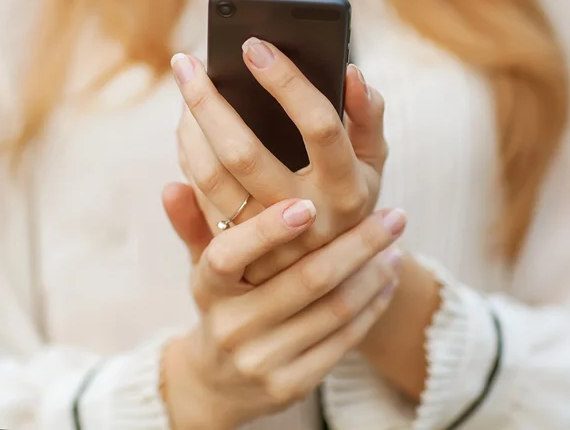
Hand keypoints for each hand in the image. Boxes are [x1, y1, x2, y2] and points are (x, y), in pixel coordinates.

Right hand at [162, 184, 404, 428]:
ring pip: (333, 310)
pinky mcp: (290, 385)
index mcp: (207, 288)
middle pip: (306, 280)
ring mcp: (261, 361)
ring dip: (373, 273)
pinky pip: (342, 341)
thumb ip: (193, 223)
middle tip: (395, 214)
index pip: (228, 255)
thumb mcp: (202, 266)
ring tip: (397, 242)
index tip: (308, 204)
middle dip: (358, 243)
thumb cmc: (220, 303)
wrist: (217, 383)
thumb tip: (172, 184)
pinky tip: (387, 280)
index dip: (267, 230)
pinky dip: (371, 307)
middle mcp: (231, 326)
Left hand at [172, 38, 387, 283]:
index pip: (319, 126)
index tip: (254, 46)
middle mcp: (307, 216)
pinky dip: (189, 155)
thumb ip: (368, 116)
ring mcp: (267, 239)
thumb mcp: (373, 159)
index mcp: (348, 187)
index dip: (288, 84)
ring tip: (184, 87)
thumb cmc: (352, 194)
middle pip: (245, 154)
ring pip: (212, 178)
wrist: (332, 270)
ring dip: (189, 128)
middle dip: (209, 102)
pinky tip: (186, 125)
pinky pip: (201, 197)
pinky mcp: (238, 248)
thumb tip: (351, 72)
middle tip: (187, 61)